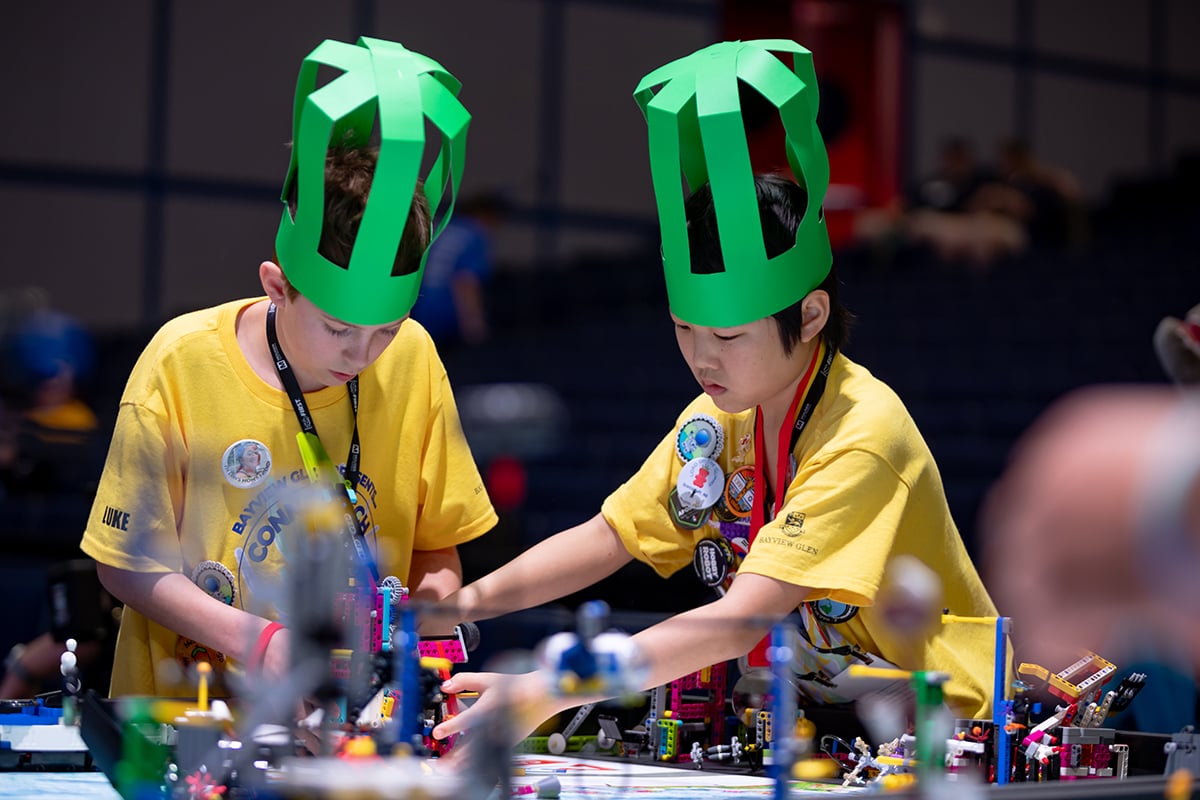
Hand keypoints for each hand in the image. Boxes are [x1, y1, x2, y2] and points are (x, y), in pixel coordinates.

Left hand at [432, 670, 566, 759]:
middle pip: (473, 746)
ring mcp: (502, 736)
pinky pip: (488, 753)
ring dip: (464, 763)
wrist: (540, 696)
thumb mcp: (488, 679)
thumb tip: (445, 686)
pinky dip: (475, 760)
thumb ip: (464, 680)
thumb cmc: (516, 686)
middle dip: (455, 757)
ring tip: (448, 769)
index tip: (438, 732)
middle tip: (440, 764)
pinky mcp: (506, 742)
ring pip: (481, 754)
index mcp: (489, 708)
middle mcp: (495, 725)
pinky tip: (464, 762)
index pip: (467, 720)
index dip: (451, 727)